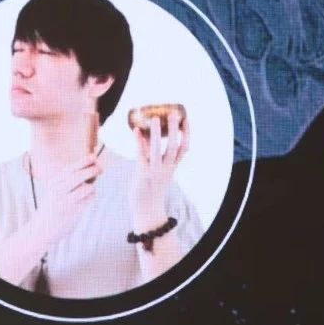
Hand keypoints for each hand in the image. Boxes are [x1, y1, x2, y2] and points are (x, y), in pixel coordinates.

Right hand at [37, 153, 99, 238]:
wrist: (42, 229)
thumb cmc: (52, 207)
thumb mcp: (56, 190)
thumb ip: (71, 179)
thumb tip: (93, 167)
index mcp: (54, 182)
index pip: (72, 167)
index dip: (85, 160)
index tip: (94, 157)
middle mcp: (59, 190)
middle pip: (82, 175)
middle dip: (94, 169)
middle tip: (100, 169)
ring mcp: (67, 201)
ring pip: (88, 187)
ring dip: (91, 187)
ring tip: (86, 191)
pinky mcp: (75, 211)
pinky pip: (90, 198)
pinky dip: (90, 198)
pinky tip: (83, 202)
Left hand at [130, 114, 189, 232]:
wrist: (147, 211)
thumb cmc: (151, 189)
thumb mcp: (159, 172)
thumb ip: (155, 156)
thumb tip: (147, 135)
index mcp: (173, 167)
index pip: (184, 148)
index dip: (187, 133)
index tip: (186, 119)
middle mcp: (167, 168)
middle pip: (175, 146)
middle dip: (175, 129)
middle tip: (173, 113)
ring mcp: (155, 171)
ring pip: (159, 150)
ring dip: (157, 133)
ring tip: (155, 118)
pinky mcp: (143, 174)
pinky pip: (141, 155)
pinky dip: (139, 142)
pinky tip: (136, 130)